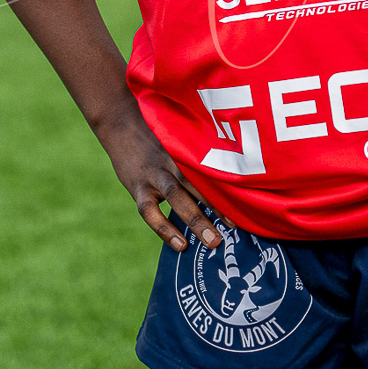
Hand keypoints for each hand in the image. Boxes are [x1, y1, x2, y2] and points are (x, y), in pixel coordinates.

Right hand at [104, 115, 226, 252]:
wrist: (121, 124)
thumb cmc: (158, 138)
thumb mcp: (180, 141)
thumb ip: (197, 159)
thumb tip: (224, 184)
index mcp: (187, 150)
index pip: (212, 170)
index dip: (229, 189)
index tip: (247, 208)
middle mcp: (173, 160)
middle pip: (198, 183)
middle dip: (218, 206)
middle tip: (235, 228)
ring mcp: (154, 173)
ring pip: (177, 196)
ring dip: (196, 219)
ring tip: (212, 241)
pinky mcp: (137, 186)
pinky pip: (149, 210)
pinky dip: (165, 228)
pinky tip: (180, 245)